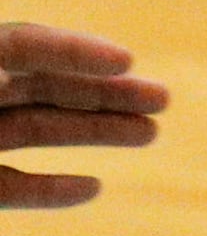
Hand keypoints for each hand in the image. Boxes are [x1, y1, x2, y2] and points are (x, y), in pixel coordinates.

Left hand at [0, 25, 161, 208]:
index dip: (74, 52)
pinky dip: (48, 190)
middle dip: (105, 92)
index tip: (126, 62)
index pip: (23, 45)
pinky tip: (91, 187)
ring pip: (36, 131)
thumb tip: (21, 75)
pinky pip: (9, 187)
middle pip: (45, 87)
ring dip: (94, 132)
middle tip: (163, 99)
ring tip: (149, 134)